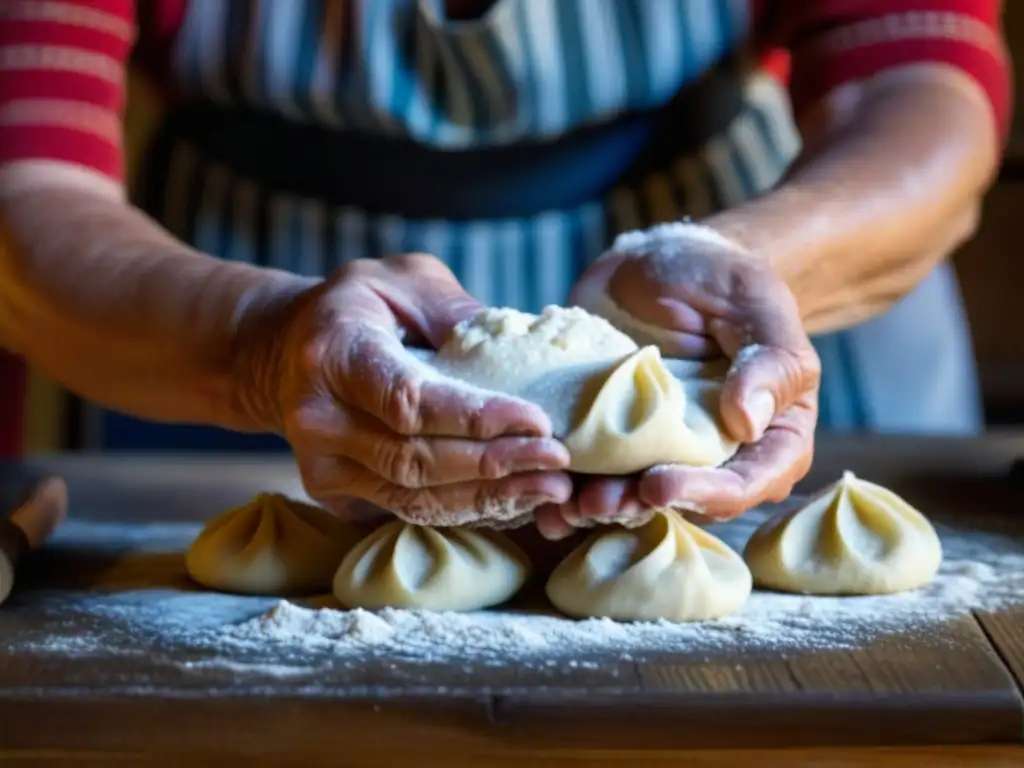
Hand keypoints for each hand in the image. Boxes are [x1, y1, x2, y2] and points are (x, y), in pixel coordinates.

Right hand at [239, 254, 572, 526]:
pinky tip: (515, 499)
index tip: (538, 421)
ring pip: (415, 498)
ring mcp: (321, 467)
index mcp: (333, 354)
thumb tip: (522, 349)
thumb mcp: (404, 281)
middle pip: (416, 459)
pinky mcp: (336, 496)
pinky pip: (410, 512)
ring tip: (551, 489)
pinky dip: (466, 509)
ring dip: (489, 498)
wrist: (284, 353)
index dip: (476, 418)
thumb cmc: (356, 307)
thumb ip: (456, 311)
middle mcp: (318, 419)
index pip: (409, 401)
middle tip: (559, 461)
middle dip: (496, 465)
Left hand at [534, 224, 819, 539]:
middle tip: (598, 501)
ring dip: (597, 507)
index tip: (659, 486)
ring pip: (633, 497)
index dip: (705, 494)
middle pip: (683, 501)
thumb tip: (748, 423)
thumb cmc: (723, 281)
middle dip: (637, 507)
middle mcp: (716, 456)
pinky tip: (541, 494)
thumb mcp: (757, 306)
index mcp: (767, 437)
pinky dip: (568, 488)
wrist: (661, 263)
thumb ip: (769, 362)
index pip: (745, 482)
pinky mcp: (613, 439)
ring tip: (564, 503)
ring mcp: (660, 451)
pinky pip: (593, 474)